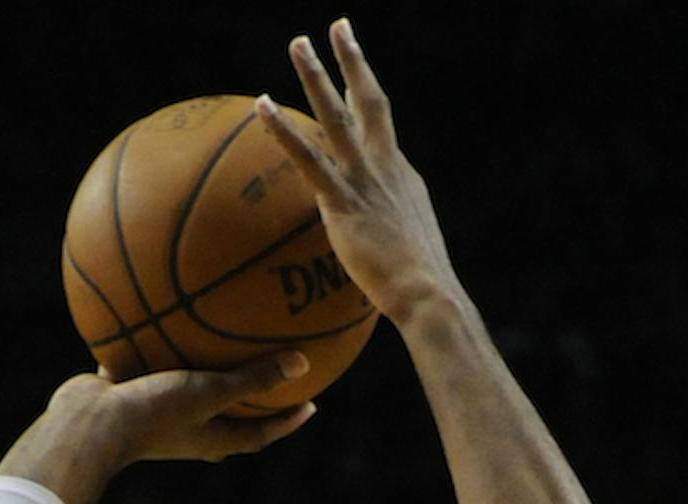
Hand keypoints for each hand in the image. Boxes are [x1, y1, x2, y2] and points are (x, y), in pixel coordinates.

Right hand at [0, 353, 315, 503]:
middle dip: (251, 397)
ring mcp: (158, 413)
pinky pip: (152, 364)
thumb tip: (302, 362)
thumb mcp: (209, 392)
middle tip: (275, 372)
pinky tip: (164, 312)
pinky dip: (162, 345)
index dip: (286, 421)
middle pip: (229, 416)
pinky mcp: (130, 394)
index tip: (310, 404)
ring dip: (206, 370)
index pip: (259, 433)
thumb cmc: (152, 414)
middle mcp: (188, 430)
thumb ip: (253, 378)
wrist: (88, 425)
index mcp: (211, 439)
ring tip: (221, 339)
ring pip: (190, 389)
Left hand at [257, 22, 460, 325]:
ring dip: (316, 77)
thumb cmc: (417, 282)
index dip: (365, 94)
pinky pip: (307, 159)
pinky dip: (282, 132)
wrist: (426, 292)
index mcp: (400, 174)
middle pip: (369, 101)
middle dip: (352, 61)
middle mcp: (385, 166)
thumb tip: (375, 229)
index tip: (354, 70)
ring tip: (298, 43)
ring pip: (337, 116)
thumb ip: (387, 225)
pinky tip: (261, 107)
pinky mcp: (342, 203)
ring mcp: (364, 181)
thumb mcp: (407, 242)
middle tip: (338, 26)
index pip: (380, 126)